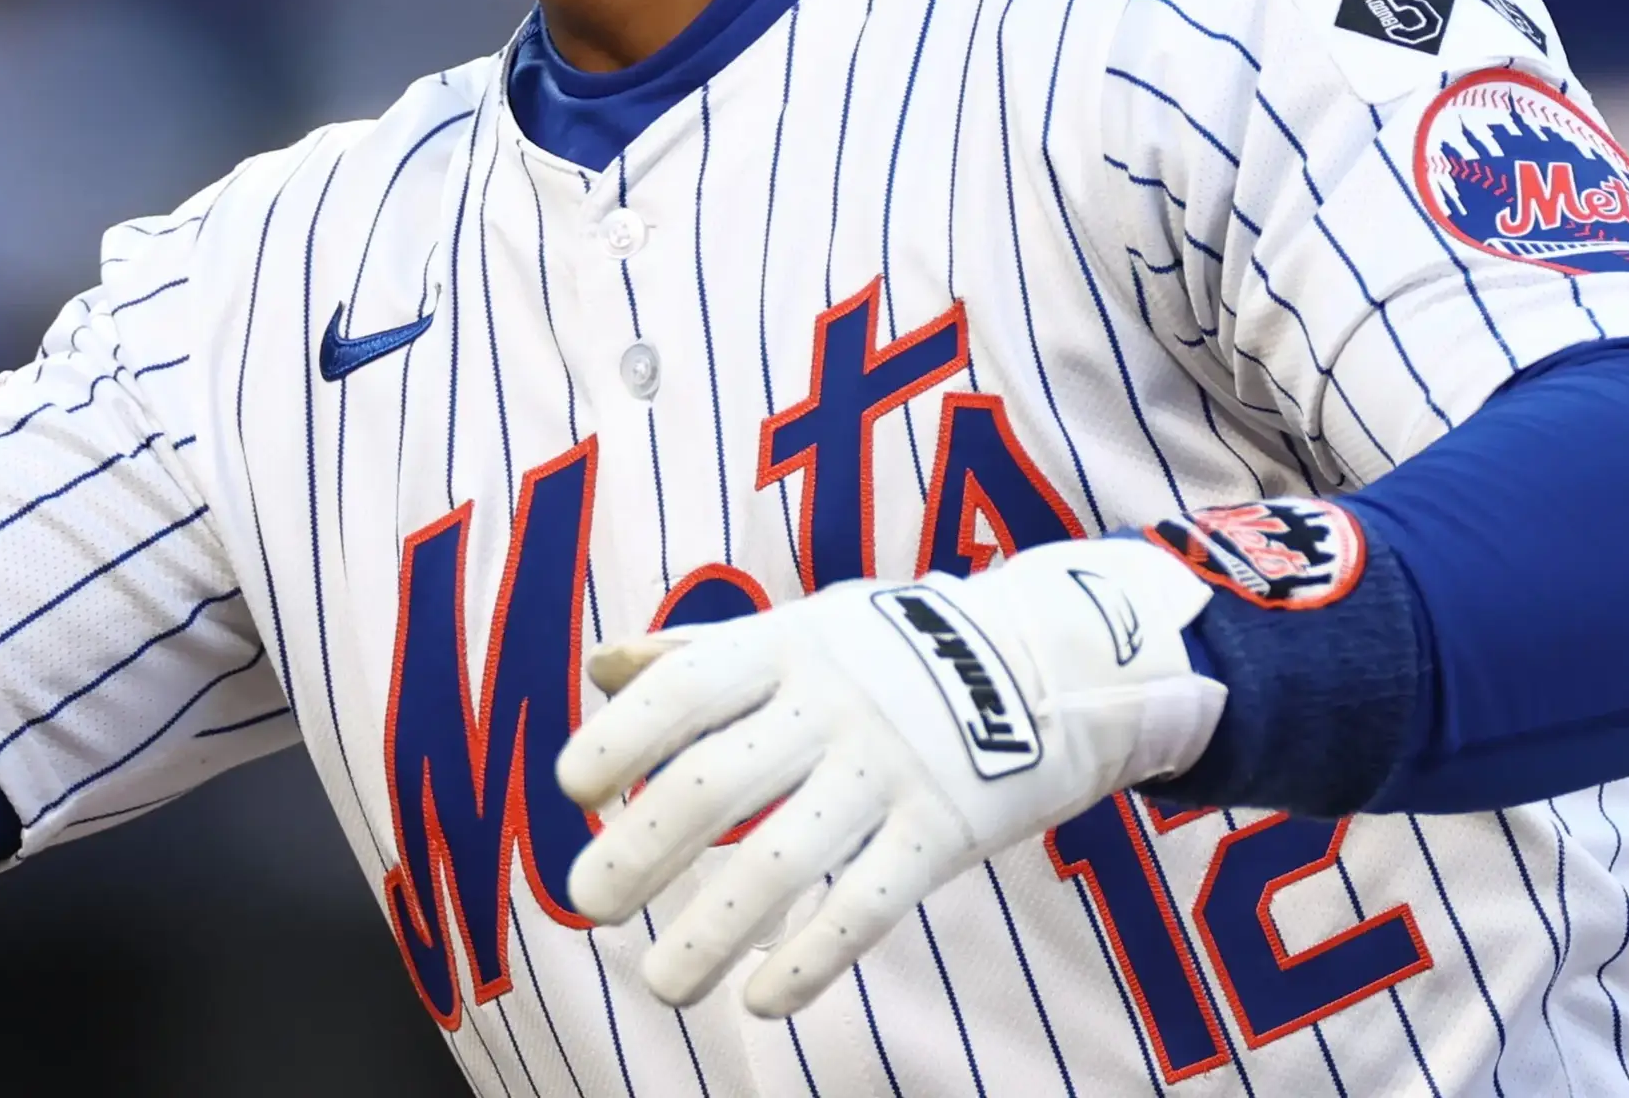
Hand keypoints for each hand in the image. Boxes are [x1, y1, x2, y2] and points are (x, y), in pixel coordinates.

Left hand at [555, 537, 1223, 1018]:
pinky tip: (761, 1000)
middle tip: (586, 902)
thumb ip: (701, 653)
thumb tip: (598, 671)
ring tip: (659, 988)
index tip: (575, 792)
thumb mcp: (803, 627)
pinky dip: (810, 960)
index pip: (686, 690)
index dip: (623, 739)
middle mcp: (834, 703)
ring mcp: (892, 768)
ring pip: (783, 863)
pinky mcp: (946, 829)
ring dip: (712, 933)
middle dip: (643, 849)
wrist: (1053, 659)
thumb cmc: (895, 649)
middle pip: (717, 783)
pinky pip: (867, 907)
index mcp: (788, 644)